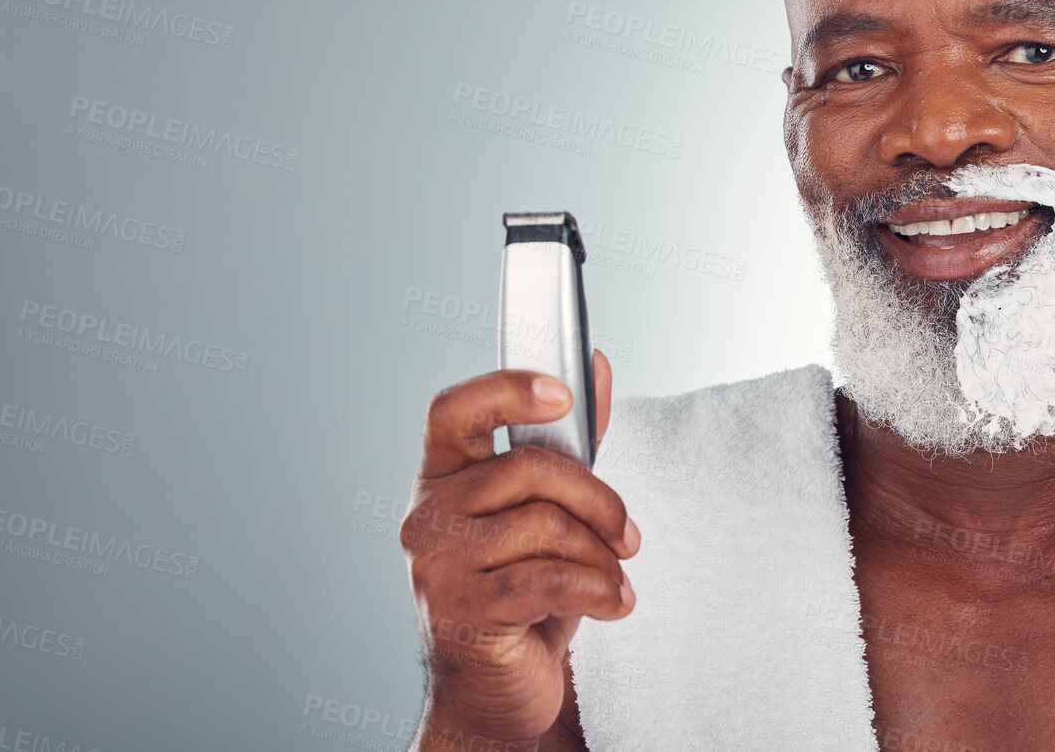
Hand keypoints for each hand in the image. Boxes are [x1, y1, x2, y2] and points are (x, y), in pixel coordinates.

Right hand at [403, 350, 637, 748]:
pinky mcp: (460, 613)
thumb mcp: (548, 515)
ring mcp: (436, 566)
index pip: (453, 411)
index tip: (563, 392)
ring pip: (542, 526)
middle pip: (526, 468)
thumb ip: (569, 442)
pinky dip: (596, 590)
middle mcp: (426, 516)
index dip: (505, 390)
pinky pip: (545, 580)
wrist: (498, 691)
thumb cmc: (523, 596)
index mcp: (441, 479)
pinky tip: (614, 604)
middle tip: (628, 535)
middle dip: (596, 499)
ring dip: (600, 558)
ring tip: (616, 582)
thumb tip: (596, 362)